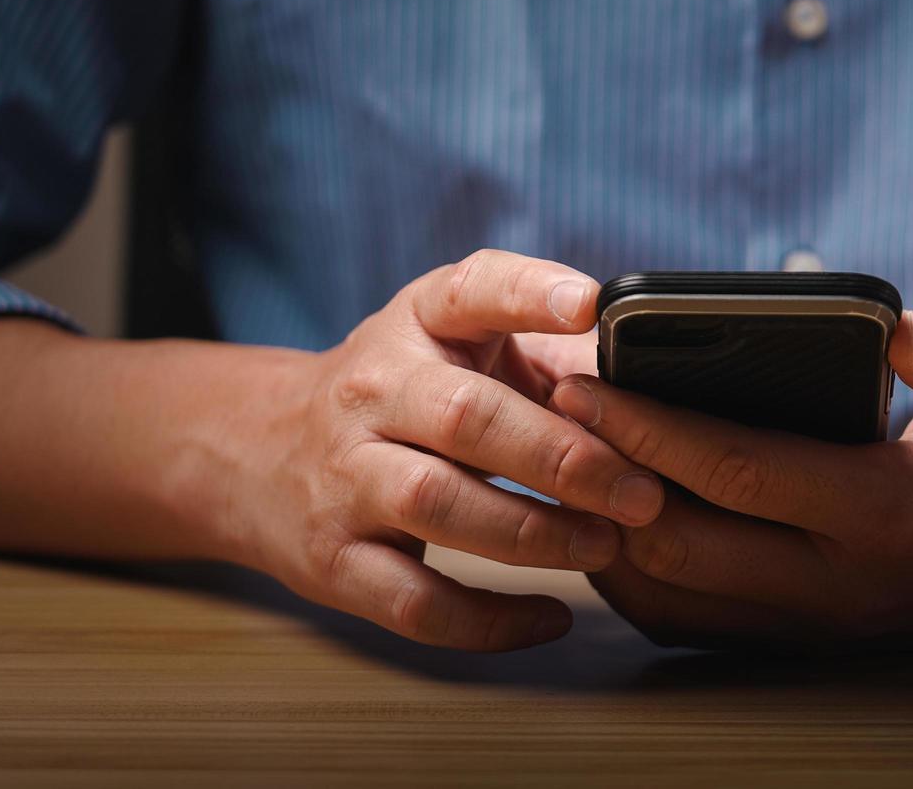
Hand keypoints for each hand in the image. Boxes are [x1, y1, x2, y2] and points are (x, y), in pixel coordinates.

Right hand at [222, 249, 662, 650]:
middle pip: (465, 417)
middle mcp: (375, 392)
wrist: (257, 452)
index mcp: (419, 323)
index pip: (471, 290)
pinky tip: (552, 618)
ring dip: (532, 533)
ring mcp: (347, 478)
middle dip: (561, 456)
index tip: (591, 306)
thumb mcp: (457, 344)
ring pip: (437, 505)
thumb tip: (655, 381)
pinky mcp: (334, 560)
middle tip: (640, 490)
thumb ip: (548, 353)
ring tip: (606, 544)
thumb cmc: (402, 392)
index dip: (530, 294)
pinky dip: (488, 621)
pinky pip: (413, 602)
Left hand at [549, 311, 912, 648]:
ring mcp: (821, 624)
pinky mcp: (810, 639)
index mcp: (891, 511)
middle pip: (680, 543)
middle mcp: (842, 584)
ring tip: (561, 450)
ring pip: (672, 596)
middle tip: (546, 402)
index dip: (650, 424)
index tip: (582, 373)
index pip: (740, 470)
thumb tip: (895, 325)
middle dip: (599, 471)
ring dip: (604, 528)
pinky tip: (612, 512)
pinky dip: (637, 573)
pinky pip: (695, 621)